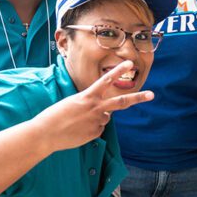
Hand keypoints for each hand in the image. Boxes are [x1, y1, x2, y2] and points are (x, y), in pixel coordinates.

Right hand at [32, 60, 153, 151]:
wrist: (45, 134)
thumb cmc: (56, 116)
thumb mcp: (74, 103)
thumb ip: (91, 104)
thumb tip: (106, 114)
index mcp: (88, 96)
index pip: (106, 80)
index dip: (119, 71)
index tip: (130, 63)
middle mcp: (95, 108)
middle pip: (121, 102)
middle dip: (138, 98)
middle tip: (152, 94)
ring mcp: (97, 122)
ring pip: (106, 117)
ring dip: (97, 118)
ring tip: (79, 121)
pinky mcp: (95, 134)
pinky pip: (98, 129)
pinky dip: (91, 129)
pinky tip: (78, 130)